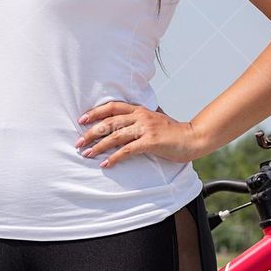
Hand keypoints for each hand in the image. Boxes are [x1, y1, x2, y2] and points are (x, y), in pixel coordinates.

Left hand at [74, 102, 199, 168]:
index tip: (81, 119)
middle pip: (109, 122)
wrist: (192, 138)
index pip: (112, 107)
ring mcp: (145, 128)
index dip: (95, 112)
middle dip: (91, 132)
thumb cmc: (172, 132)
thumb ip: (140, 120)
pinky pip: (128, 150)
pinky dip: (115, 157)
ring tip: (87, 154)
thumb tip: (124, 123)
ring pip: (115, 136)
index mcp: (139, 109)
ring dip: (99, 146)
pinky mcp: (151, 142)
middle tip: (78, 142)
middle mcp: (140, 116)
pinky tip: (106, 164)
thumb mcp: (154, 120)